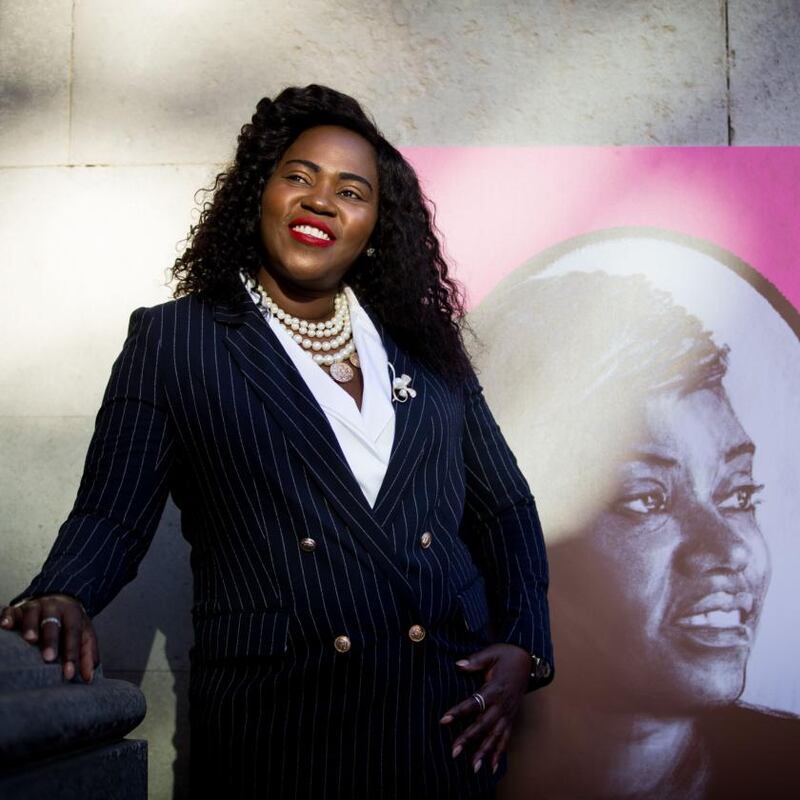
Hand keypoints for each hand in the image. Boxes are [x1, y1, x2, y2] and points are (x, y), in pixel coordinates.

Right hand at [0, 594, 99, 682]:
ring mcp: (35, 607)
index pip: (73, 633)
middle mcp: (54, 608)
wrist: (58, 599)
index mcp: (72, 614)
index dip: (72, 654)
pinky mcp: (18, 609)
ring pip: (32, 615)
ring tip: (30, 639)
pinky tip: (5, 625)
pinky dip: (8, 617)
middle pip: (52, 623)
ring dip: (31, 627)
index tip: (69, 674)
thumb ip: (88, 654)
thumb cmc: (70, 623)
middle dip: (51, 640)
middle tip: (49, 658)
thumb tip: (88, 678)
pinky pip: (11, 611)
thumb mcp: (84, 634)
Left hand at [439, 643, 530, 774]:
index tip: (444, 720)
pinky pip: (506, 738)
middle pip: (483, 724)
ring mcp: (508, 713)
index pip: (474, 702)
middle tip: (453, 751)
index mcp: (495, 688)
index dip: (459, 711)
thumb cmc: (507, 656)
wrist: (527, 660)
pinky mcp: (512, 717)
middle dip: (468, 738)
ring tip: (473, 767)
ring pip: (495, 736)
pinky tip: (492, 767)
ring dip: (484, 751)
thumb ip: (475, 661)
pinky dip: (500, 753)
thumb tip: (458, 664)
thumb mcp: (492, 653)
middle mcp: (502, 704)